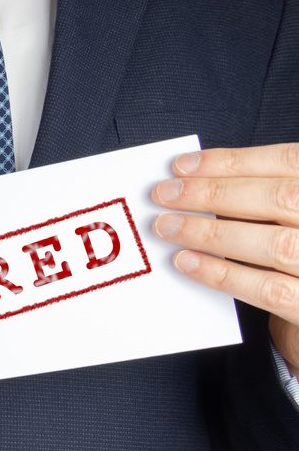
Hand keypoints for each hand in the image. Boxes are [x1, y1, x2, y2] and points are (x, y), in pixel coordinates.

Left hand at [150, 142, 298, 370]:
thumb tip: (201, 184)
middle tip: (164, 194)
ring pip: (275, 244)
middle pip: (281, 198)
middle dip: (214, 192)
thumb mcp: (290, 219)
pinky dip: (223, 274)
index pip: (290, 162)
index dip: (234, 161)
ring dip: (212, 233)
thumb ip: (265, 202)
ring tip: (168, 227)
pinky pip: (269, 289)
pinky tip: (187, 262)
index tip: (184, 166)